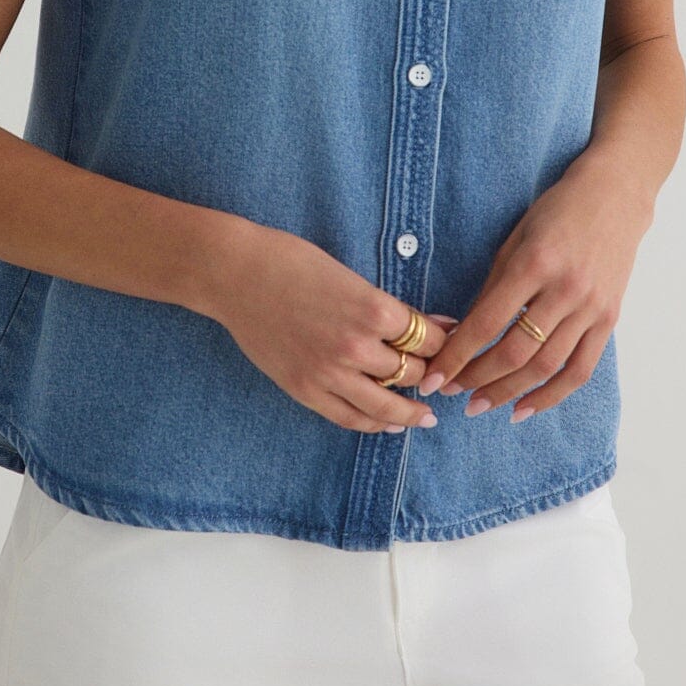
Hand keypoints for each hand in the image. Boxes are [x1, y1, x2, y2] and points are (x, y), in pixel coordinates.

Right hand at [210, 220, 460, 433]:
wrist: (235, 274)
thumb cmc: (289, 261)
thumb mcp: (347, 274)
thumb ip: (385, 306)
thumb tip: (428, 323)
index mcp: (374, 309)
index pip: (428, 338)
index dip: (445, 343)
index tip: (451, 345)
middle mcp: (358, 346)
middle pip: (413, 372)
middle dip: (430, 375)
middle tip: (441, 380)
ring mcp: (330, 372)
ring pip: (386, 404)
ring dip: (412, 411)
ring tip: (426, 415)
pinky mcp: (306, 389)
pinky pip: (351, 417)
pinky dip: (375, 424)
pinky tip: (389, 424)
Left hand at [415, 154, 655, 420]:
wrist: (614, 198)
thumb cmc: (555, 212)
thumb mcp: (514, 239)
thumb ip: (493, 287)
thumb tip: (463, 333)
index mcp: (534, 264)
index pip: (487, 322)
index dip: (457, 355)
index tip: (434, 377)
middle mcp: (565, 290)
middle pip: (516, 352)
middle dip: (478, 379)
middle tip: (452, 394)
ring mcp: (591, 309)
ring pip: (546, 366)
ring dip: (509, 392)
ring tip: (480, 405)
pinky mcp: (609, 320)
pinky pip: (579, 369)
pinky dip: (551, 395)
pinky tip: (525, 408)